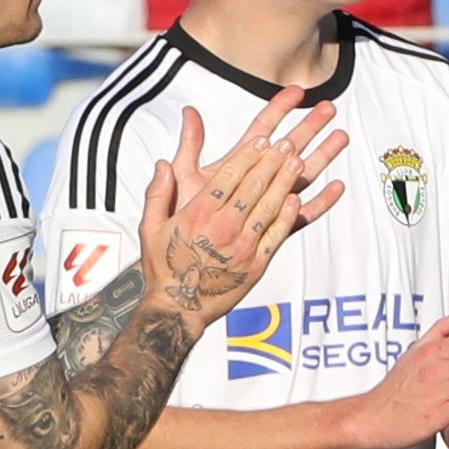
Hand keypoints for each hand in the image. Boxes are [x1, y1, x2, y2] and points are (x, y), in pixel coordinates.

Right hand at [133, 78, 342, 323]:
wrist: (179, 308)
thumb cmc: (164, 267)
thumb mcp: (150, 227)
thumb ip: (158, 193)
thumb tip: (162, 164)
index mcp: (198, 214)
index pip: (229, 177)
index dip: (248, 156)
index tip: (262, 140)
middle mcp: (223, 227)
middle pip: (253, 187)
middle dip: (272, 161)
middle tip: (288, 142)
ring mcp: (243, 246)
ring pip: (269, 206)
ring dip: (285, 181)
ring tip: (298, 161)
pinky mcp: (256, 264)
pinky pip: (277, 234)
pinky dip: (288, 215)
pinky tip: (296, 198)